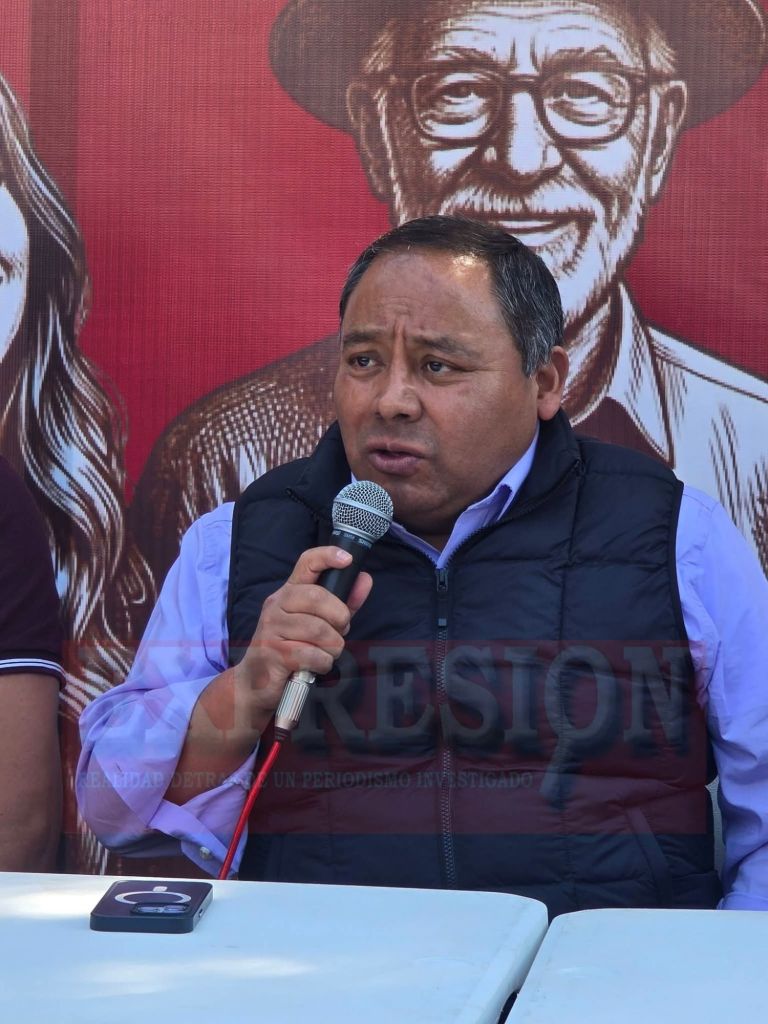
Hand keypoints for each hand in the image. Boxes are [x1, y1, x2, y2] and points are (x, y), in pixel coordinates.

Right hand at [234, 545, 372, 720]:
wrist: (256, 682)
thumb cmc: (292, 648)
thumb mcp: (319, 622)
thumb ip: (343, 602)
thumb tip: (364, 579)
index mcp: (289, 593)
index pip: (306, 563)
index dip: (327, 556)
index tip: (347, 559)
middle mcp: (277, 605)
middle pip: (318, 598)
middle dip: (339, 617)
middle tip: (339, 631)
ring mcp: (271, 628)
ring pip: (319, 630)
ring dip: (333, 646)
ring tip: (326, 652)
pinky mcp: (272, 652)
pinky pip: (312, 655)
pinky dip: (322, 663)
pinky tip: (315, 665)